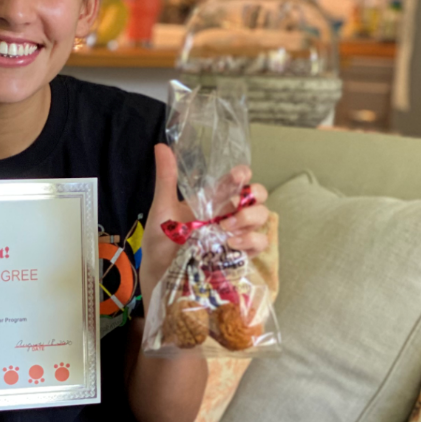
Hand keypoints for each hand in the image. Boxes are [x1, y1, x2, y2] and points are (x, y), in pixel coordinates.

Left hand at [139, 146, 268, 312]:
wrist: (158, 274)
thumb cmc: (160, 242)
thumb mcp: (161, 210)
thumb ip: (166, 180)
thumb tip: (161, 146)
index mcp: (212, 199)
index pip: (236, 180)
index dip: (242, 174)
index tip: (239, 175)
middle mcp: (228, 214)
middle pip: (257, 196)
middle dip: (253, 196)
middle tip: (234, 205)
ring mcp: (235, 234)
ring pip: (262, 217)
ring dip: (250, 219)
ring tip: (227, 228)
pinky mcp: (238, 255)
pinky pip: (259, 244)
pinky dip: (251, 241)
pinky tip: (232, 244)